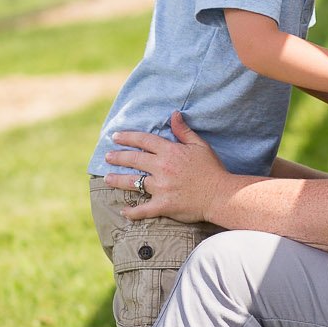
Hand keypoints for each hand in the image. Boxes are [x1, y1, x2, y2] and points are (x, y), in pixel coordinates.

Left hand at [104, 113, 228, 221]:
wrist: (220, 194)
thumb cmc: (212, 169)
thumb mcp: (200, 145)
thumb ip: (183, 131)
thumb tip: (174, 114)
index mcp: (170, 152)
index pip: (144, 140)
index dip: (128, 137)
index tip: (116, 136)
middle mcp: (162, 168)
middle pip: (134, 159)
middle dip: (118, 157)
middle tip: (107, 156)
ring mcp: (161, 187)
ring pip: (133, 182)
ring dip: (117, 180)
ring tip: (107, 178)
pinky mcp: (163, 205)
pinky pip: (143, 209)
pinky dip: (132, 212)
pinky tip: (124, 211)